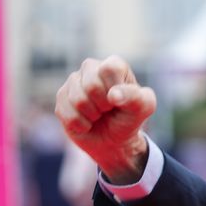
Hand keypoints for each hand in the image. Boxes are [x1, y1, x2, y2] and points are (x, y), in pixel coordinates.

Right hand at [55, 56, 155, 183]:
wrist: (114, 140)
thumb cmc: (130, 118)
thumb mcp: (144, 108)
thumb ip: (137, 98)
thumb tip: (113, 95)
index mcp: (114, 65)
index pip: (109, 69)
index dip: (115, 89)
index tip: (121, 100)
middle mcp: (91, 68)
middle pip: (91, 86)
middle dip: (104, 105)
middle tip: (109, 109)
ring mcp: (73, 82)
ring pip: (78, 101)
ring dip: (93, 116)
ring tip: (99, 115)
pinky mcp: (61, 99)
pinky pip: (67, 114)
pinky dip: (82, 125)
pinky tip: (87, 123)